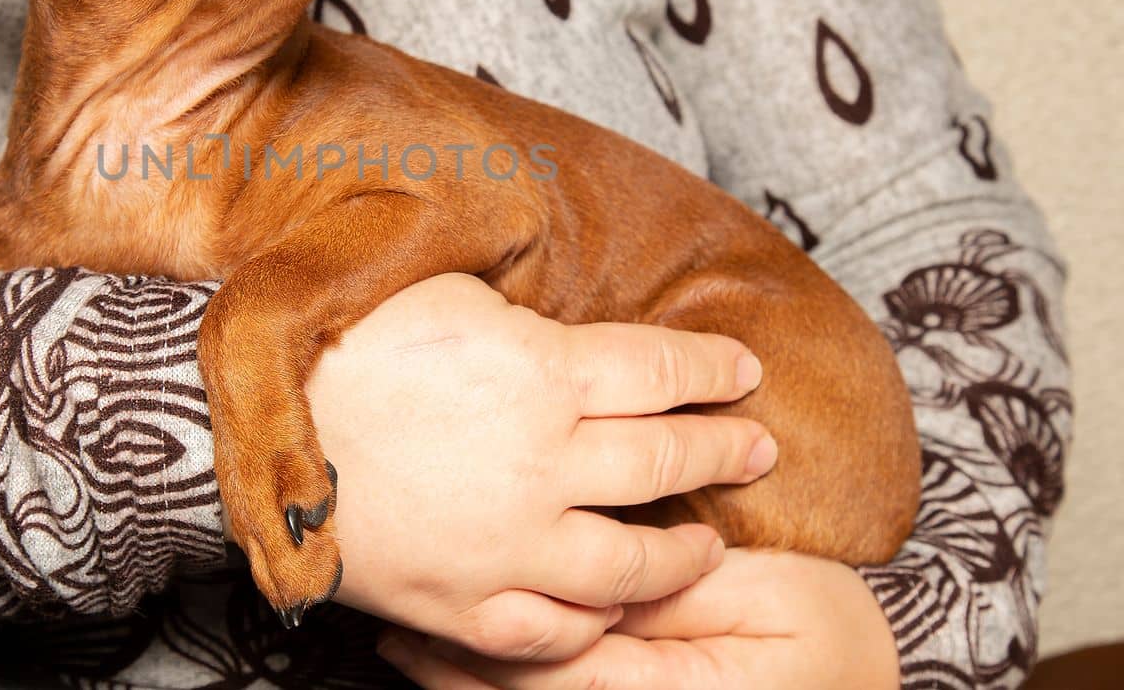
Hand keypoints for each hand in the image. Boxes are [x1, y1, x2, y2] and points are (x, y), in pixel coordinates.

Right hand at [302, 273, 776, 661]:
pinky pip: (553, 631)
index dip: (716, 369)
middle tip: (758, 447)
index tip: (743, 369)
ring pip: (632, 565)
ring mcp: (508, 544)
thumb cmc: (335, 342)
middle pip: (670, 461)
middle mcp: (545, 464)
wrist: (233, 421)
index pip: (666, 370)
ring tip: (707, 545)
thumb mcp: (441, 288)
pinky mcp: (462, 604)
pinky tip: (609, 609)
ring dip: (684, 554)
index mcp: (546, 372)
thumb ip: (521, 313)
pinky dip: (593, 623)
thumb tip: (562, 321)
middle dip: (727, 450)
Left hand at [376, 547, 899, 688]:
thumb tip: (599, 580)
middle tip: (392, 622)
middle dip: (457, 666)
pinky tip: (451, 667)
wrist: (866, 684)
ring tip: (402, 642)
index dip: (493, 640)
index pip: (564, 669)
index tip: (435, 598)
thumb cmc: (829, 633)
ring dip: (463, 682)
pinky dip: (500, 689)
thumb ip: (679, 596)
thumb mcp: (769, 599)